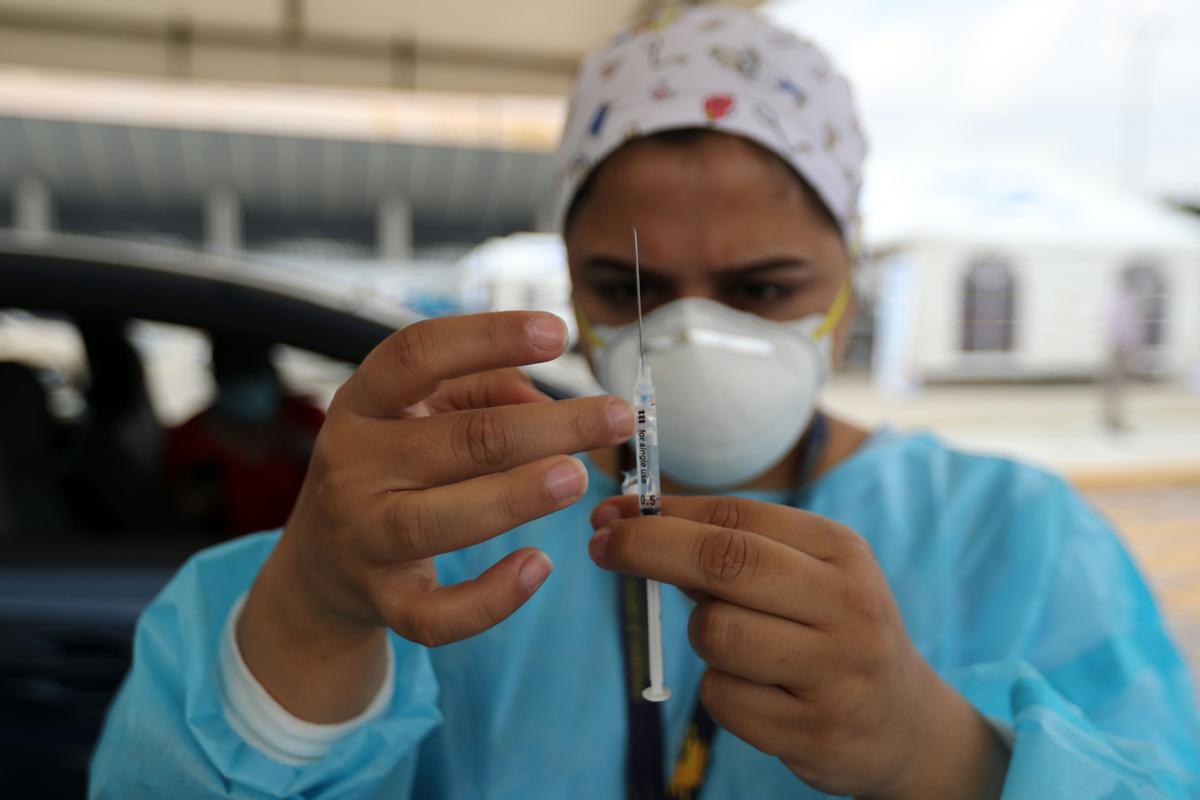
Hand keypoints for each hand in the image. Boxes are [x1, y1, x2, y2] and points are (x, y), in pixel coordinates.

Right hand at [240, 311, 633, 721]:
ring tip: (578, 477)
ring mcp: (361, 537)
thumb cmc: (389, 468)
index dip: (488, 338)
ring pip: (436, 522)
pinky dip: (488, 599)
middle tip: (614, 417)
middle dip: (544, 428)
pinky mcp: (381, 601)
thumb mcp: (417, 413)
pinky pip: (434, 614)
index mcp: (361, 403)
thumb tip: (547, 402)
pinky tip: (538, 566)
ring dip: (514, 498)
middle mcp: (352, 465)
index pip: (417, 355)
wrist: (317, 565)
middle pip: (455, 441)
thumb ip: (482, 391)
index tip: (557, 332)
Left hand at [589, 496, 1007, 798]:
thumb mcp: (806, 575)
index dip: (663, 514)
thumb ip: (731, 549)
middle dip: (649, 549)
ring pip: (716, 634)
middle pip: (725, 563)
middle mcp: (846, 604)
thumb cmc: (831, 631)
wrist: (905, 724)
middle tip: (602, 548)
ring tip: (739, 646)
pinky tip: (760, 695)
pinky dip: (720, 694)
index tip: (610, 514)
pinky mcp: (816, 732)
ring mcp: (836, 672)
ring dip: (702, 638)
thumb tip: (627, 523)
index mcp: (841, 550)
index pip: (737, 517)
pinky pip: (722, 701)